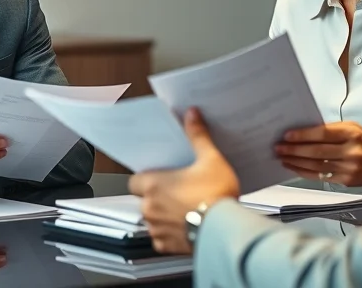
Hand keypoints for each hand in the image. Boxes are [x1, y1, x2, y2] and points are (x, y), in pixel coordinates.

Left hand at [128, 108, 239, 254]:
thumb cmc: (217, 196)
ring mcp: (157, 228)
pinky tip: (187, 225)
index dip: (147, 179)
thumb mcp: (210, 159)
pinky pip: (162, 238)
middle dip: (157, 196)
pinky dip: (171, 233)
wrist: (226, 229)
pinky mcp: (167, 246)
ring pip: (153, 219)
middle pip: (144, 200)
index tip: (161, 177)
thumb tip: (191, 114)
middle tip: (178, 191)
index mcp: (153, 185)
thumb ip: (197, 136)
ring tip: (186, 209)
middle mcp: (150, 208)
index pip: (135, 181)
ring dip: (163, 215)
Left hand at [274, 121, 361, 193]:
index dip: (302, 135)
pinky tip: (294, 167)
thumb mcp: (353, 128)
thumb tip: (303, 132)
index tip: (287, 135)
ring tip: (282, 157)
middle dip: (294, 149)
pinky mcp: (346, 180)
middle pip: (316, 151)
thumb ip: (331, 130)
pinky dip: (304, 172)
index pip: (322, 134)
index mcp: (352, 133)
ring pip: (316, 165)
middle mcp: (351, 151)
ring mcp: (349, 168)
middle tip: (279, 148)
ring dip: (296, 162)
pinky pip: (320, 176)